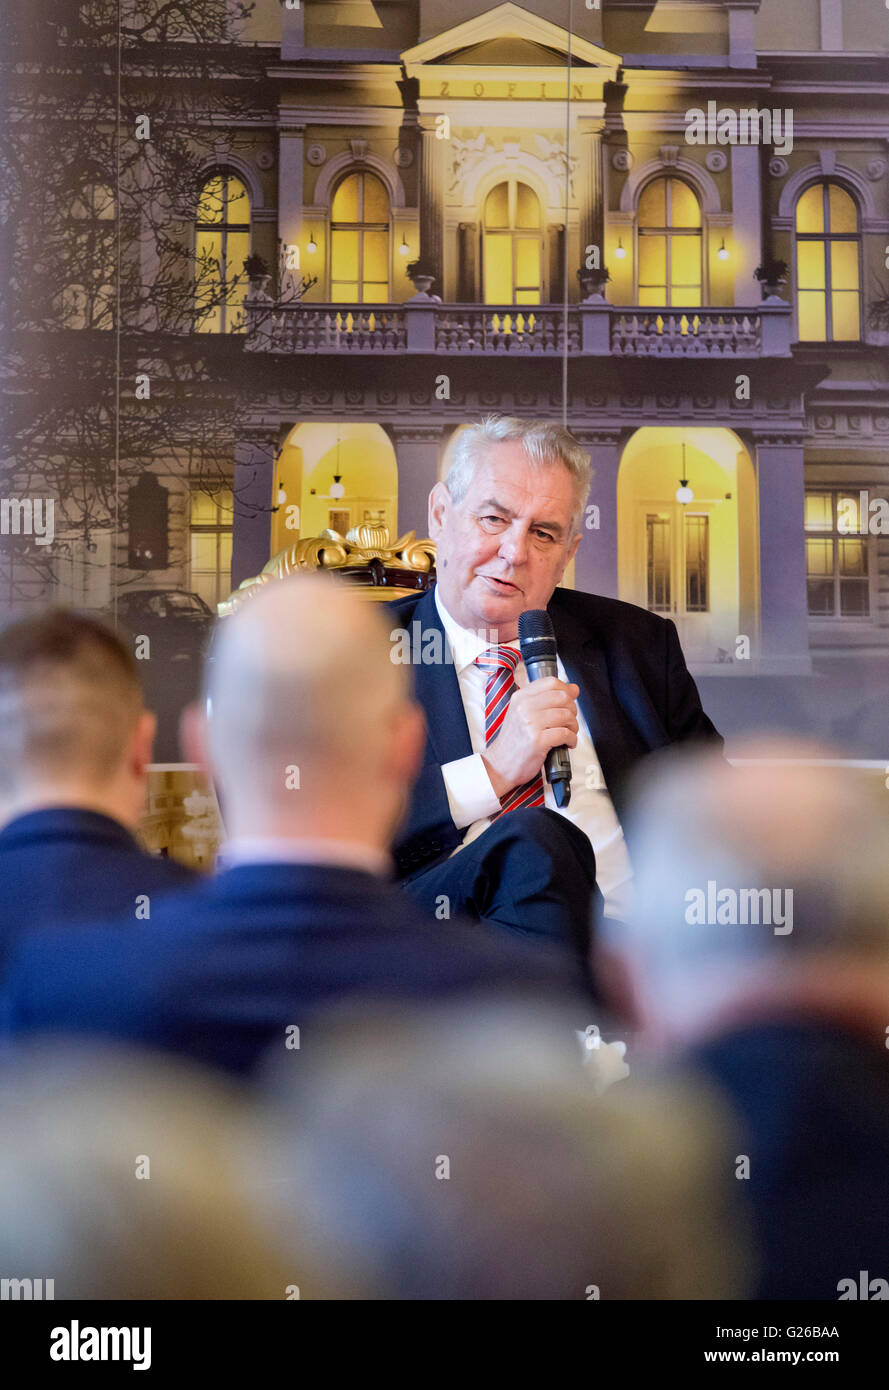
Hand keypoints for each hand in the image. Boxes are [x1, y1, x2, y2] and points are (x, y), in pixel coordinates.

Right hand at [482, 677, 578, 799]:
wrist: (499, 764)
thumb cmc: (514, 741)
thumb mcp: (524, 714)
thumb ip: (547, 699)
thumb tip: (574, 688)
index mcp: (521, 697)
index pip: (552, 682)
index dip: (566, 691)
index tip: (569, 702)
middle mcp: (524, 707)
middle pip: (562, 697)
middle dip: (572, 710)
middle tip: (569, 721)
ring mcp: (530, 723)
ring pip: (566, 715)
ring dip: (573, 726)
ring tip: (569, 733)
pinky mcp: (537, 740)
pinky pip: (565, 733)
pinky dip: (571, 739)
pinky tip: (567, 743)